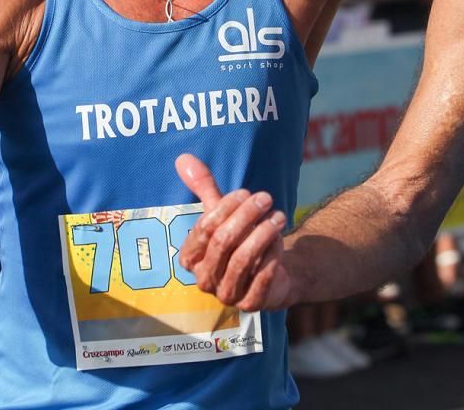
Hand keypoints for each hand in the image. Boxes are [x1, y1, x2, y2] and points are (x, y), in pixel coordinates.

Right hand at [174, 154, 294, 310]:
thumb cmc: (239, 238)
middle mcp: (204, 279)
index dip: (224, 208)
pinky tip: (280, 239)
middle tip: (266, 198)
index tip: (245, 192)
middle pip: (223, 242)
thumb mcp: (221, 212)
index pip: (203, 229)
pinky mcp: (250, 305)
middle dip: (246, 217)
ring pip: (242, 260)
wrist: (268, 270)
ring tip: (279, 216)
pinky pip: (261, 279)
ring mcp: (226, 295)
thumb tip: (183, 158)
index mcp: (191, 258)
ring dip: (262, 234)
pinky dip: (272, 256)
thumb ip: (203, 187)